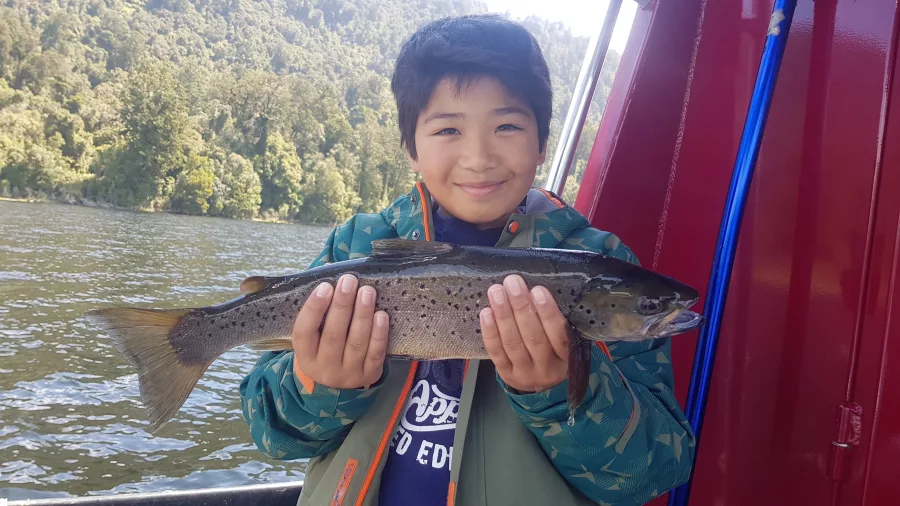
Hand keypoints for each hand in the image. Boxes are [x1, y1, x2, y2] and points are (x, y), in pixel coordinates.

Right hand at [292, 274, 388, 388]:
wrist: (340, 384)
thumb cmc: (326, 347)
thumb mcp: (315, 336)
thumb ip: (320, 311)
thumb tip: (331, 274)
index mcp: (305, 356)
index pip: (304, 332)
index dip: (314, 308)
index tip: (325, 286)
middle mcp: (324, 368)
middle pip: (333, 335)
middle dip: (342, 305)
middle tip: (349, 281)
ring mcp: (347, 374)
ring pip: (356, 343)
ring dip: (363, 315)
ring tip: (367, 291)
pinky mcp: (369, 375)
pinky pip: (375, 354)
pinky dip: (379, 334)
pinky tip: (381, 315)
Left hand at [479, 275, 568, 392]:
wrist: (543, 387)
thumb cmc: (554, 354)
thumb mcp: (563, 343)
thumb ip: (554, 322)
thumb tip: (535, 291)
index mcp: (567, 358)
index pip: (559, 335)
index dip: (548, 312)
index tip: (538, 290)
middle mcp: (547, 368)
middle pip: (533, 337)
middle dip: (521, 307)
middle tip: (512, 283)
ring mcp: (526, 373)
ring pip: (513, 343)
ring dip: (503, 315)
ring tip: (497, 292)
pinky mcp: (507, 374)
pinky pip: (497, 352)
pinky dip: (490, 331)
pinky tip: (486, 312)